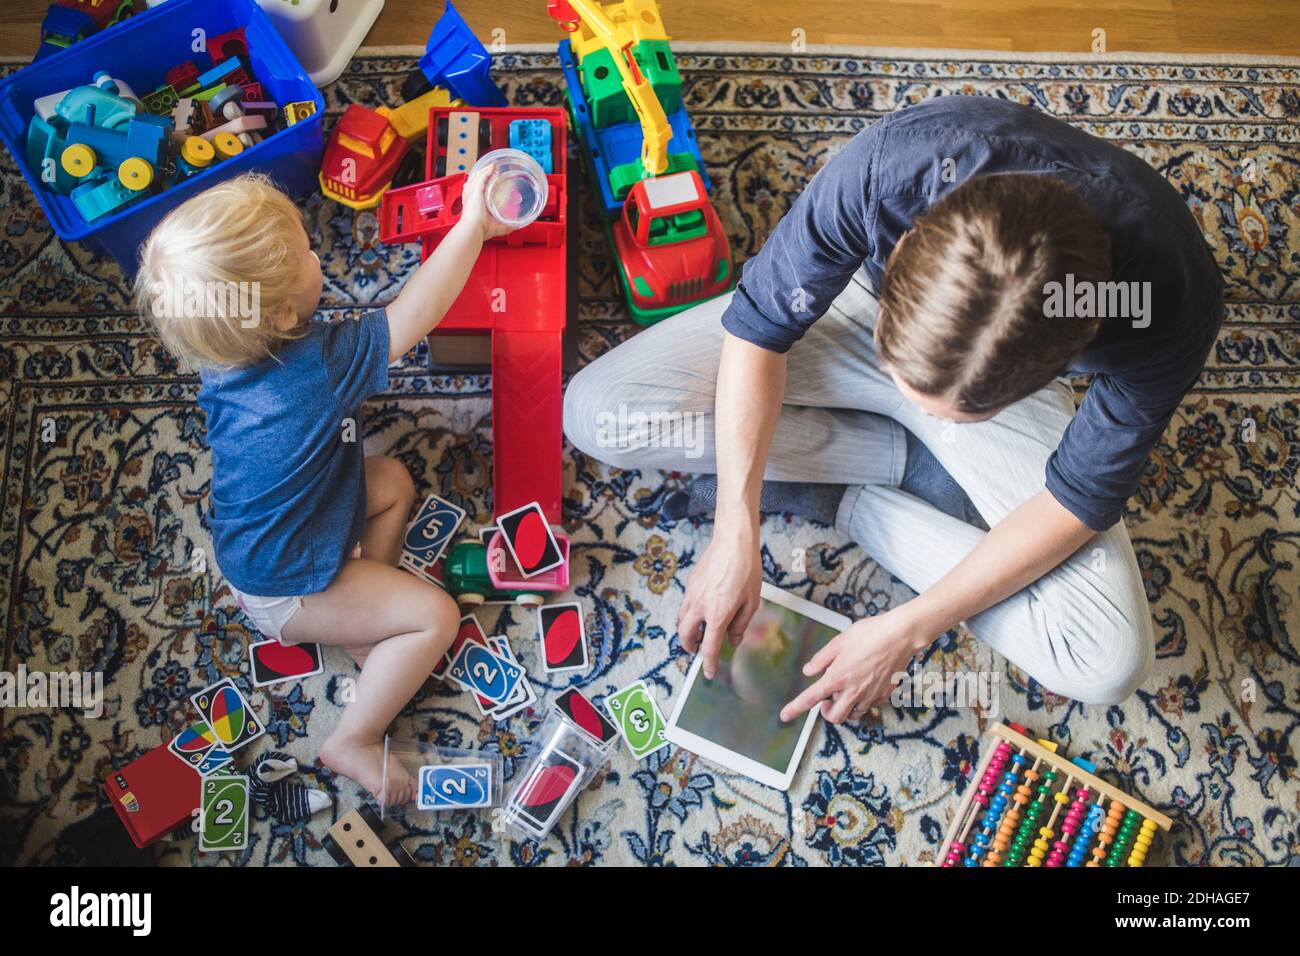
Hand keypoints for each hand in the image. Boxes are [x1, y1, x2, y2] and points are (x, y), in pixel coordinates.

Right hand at [457, 161, 514, 240]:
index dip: (479, 184)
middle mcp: (470, 197)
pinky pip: (481, 177)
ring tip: (493, 166)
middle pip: (475, 180)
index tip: (486, 181)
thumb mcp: (496, 227)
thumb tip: (517, 227)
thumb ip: (506, 226)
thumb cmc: (481, 231)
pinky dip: (487, 171)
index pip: (474, 190)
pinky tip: (493, 167)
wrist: (473, 230)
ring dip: (486, 170)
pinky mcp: (476, 191)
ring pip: (478, 176)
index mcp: (472, 205)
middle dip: (482, 174)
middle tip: (491, 170)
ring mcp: (472, 193)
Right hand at [676, 523, 760, 679]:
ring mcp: (692, 594)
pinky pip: (685, 605)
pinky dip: (689, 614)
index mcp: (717, 614)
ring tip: (697, 632)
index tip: (709, 672)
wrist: (734, 542)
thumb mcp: (751, 602)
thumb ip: (740, 625)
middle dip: (689, 647)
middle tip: (696, 651)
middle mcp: (700, 606)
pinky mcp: (690, 583)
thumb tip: (732, 640)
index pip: (708, 647)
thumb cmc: (747, 570)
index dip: (708, 664)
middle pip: (685, 635)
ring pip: (681, 619)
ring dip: (686, 630)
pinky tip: (701, 611)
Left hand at [780, 605, 930, 723]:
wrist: (900, 636)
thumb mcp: (839, 641)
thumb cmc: (870, 634)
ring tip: (847, 690)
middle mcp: (854, 690)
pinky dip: (862, 701)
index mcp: (838, 676)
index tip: (785, 716)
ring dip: (846, 707)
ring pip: (853, 714)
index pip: (811, 698)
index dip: (795, 708)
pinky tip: (864, 685)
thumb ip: (821, 659)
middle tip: (827, 699)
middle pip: (835, 717)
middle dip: (827, 712)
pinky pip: (869, 706)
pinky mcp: (884, 695)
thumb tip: (808, 671)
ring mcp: (871, 695)